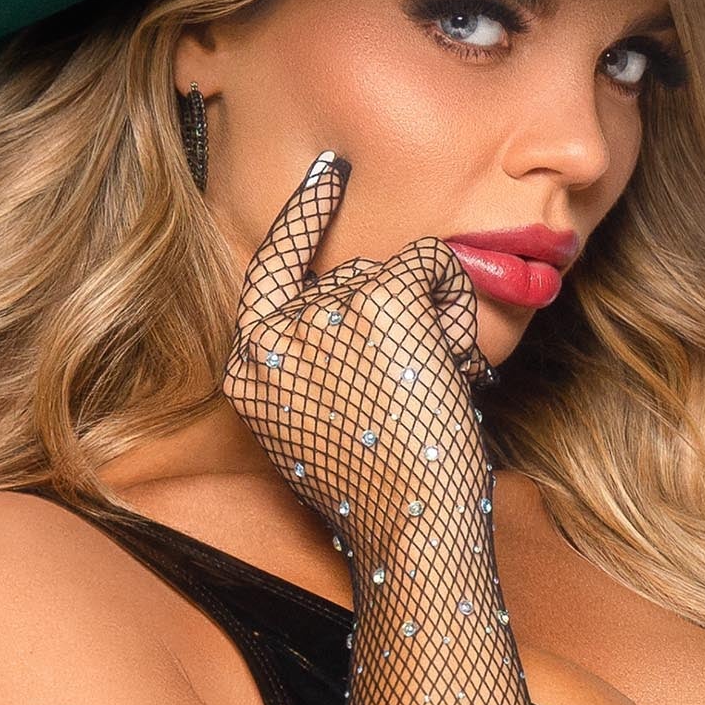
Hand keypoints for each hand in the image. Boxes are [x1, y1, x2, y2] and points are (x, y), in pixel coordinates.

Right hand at [222, 151, 494, 545]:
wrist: (412, 531)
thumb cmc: (384, 495)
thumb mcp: (320, 424)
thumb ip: (318, 360)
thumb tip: (358, 298)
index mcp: (249, 370)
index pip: (267, 270)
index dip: (303, 216)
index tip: (328, 172)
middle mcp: (274, 335)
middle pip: (348, 275)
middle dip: (395, 313)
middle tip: (411, 390)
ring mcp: (323, 312)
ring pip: (395, 270)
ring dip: (428, 316)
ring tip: (427, 387)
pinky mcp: (380, 299)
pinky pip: (432, 262)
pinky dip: (454, 299)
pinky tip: (451, 360)